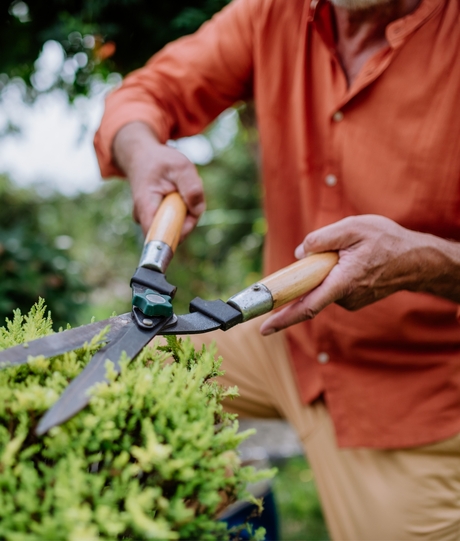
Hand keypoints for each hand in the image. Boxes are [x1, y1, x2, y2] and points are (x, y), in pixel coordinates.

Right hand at [112, 122, 204, 237]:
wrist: (143, 156)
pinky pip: (178, 222)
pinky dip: (184, 209)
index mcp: (146, 206)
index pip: (157, 235)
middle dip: (188, 216)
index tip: (184, 229)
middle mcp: (145, 218)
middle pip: (174, 232)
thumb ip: (192, 188)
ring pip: (178, 227)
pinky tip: (178, 194)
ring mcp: (151, 220)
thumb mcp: (181, 167)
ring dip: (186, 211)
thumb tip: (198, 210)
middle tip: (187, 192)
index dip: (173, 238)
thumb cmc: (159, 161)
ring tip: (180, 189)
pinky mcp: (158, 220)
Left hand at [260, 215, 441, 334]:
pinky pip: (332, 286)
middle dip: (304, 279)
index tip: (263, 328)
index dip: (283, 318)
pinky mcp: (353, 299)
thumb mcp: (354, 227)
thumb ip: (323, 238)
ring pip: (322, 286)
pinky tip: (352, 260)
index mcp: (343, 282)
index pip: (307, 306)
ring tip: (350, 251)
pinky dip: (332, 273)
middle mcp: (345, 297)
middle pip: (310, 292)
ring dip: (323, 270)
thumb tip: (300, 253)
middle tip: (320, 258)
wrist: (417, 260)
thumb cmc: (387, 241)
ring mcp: (350, 301)